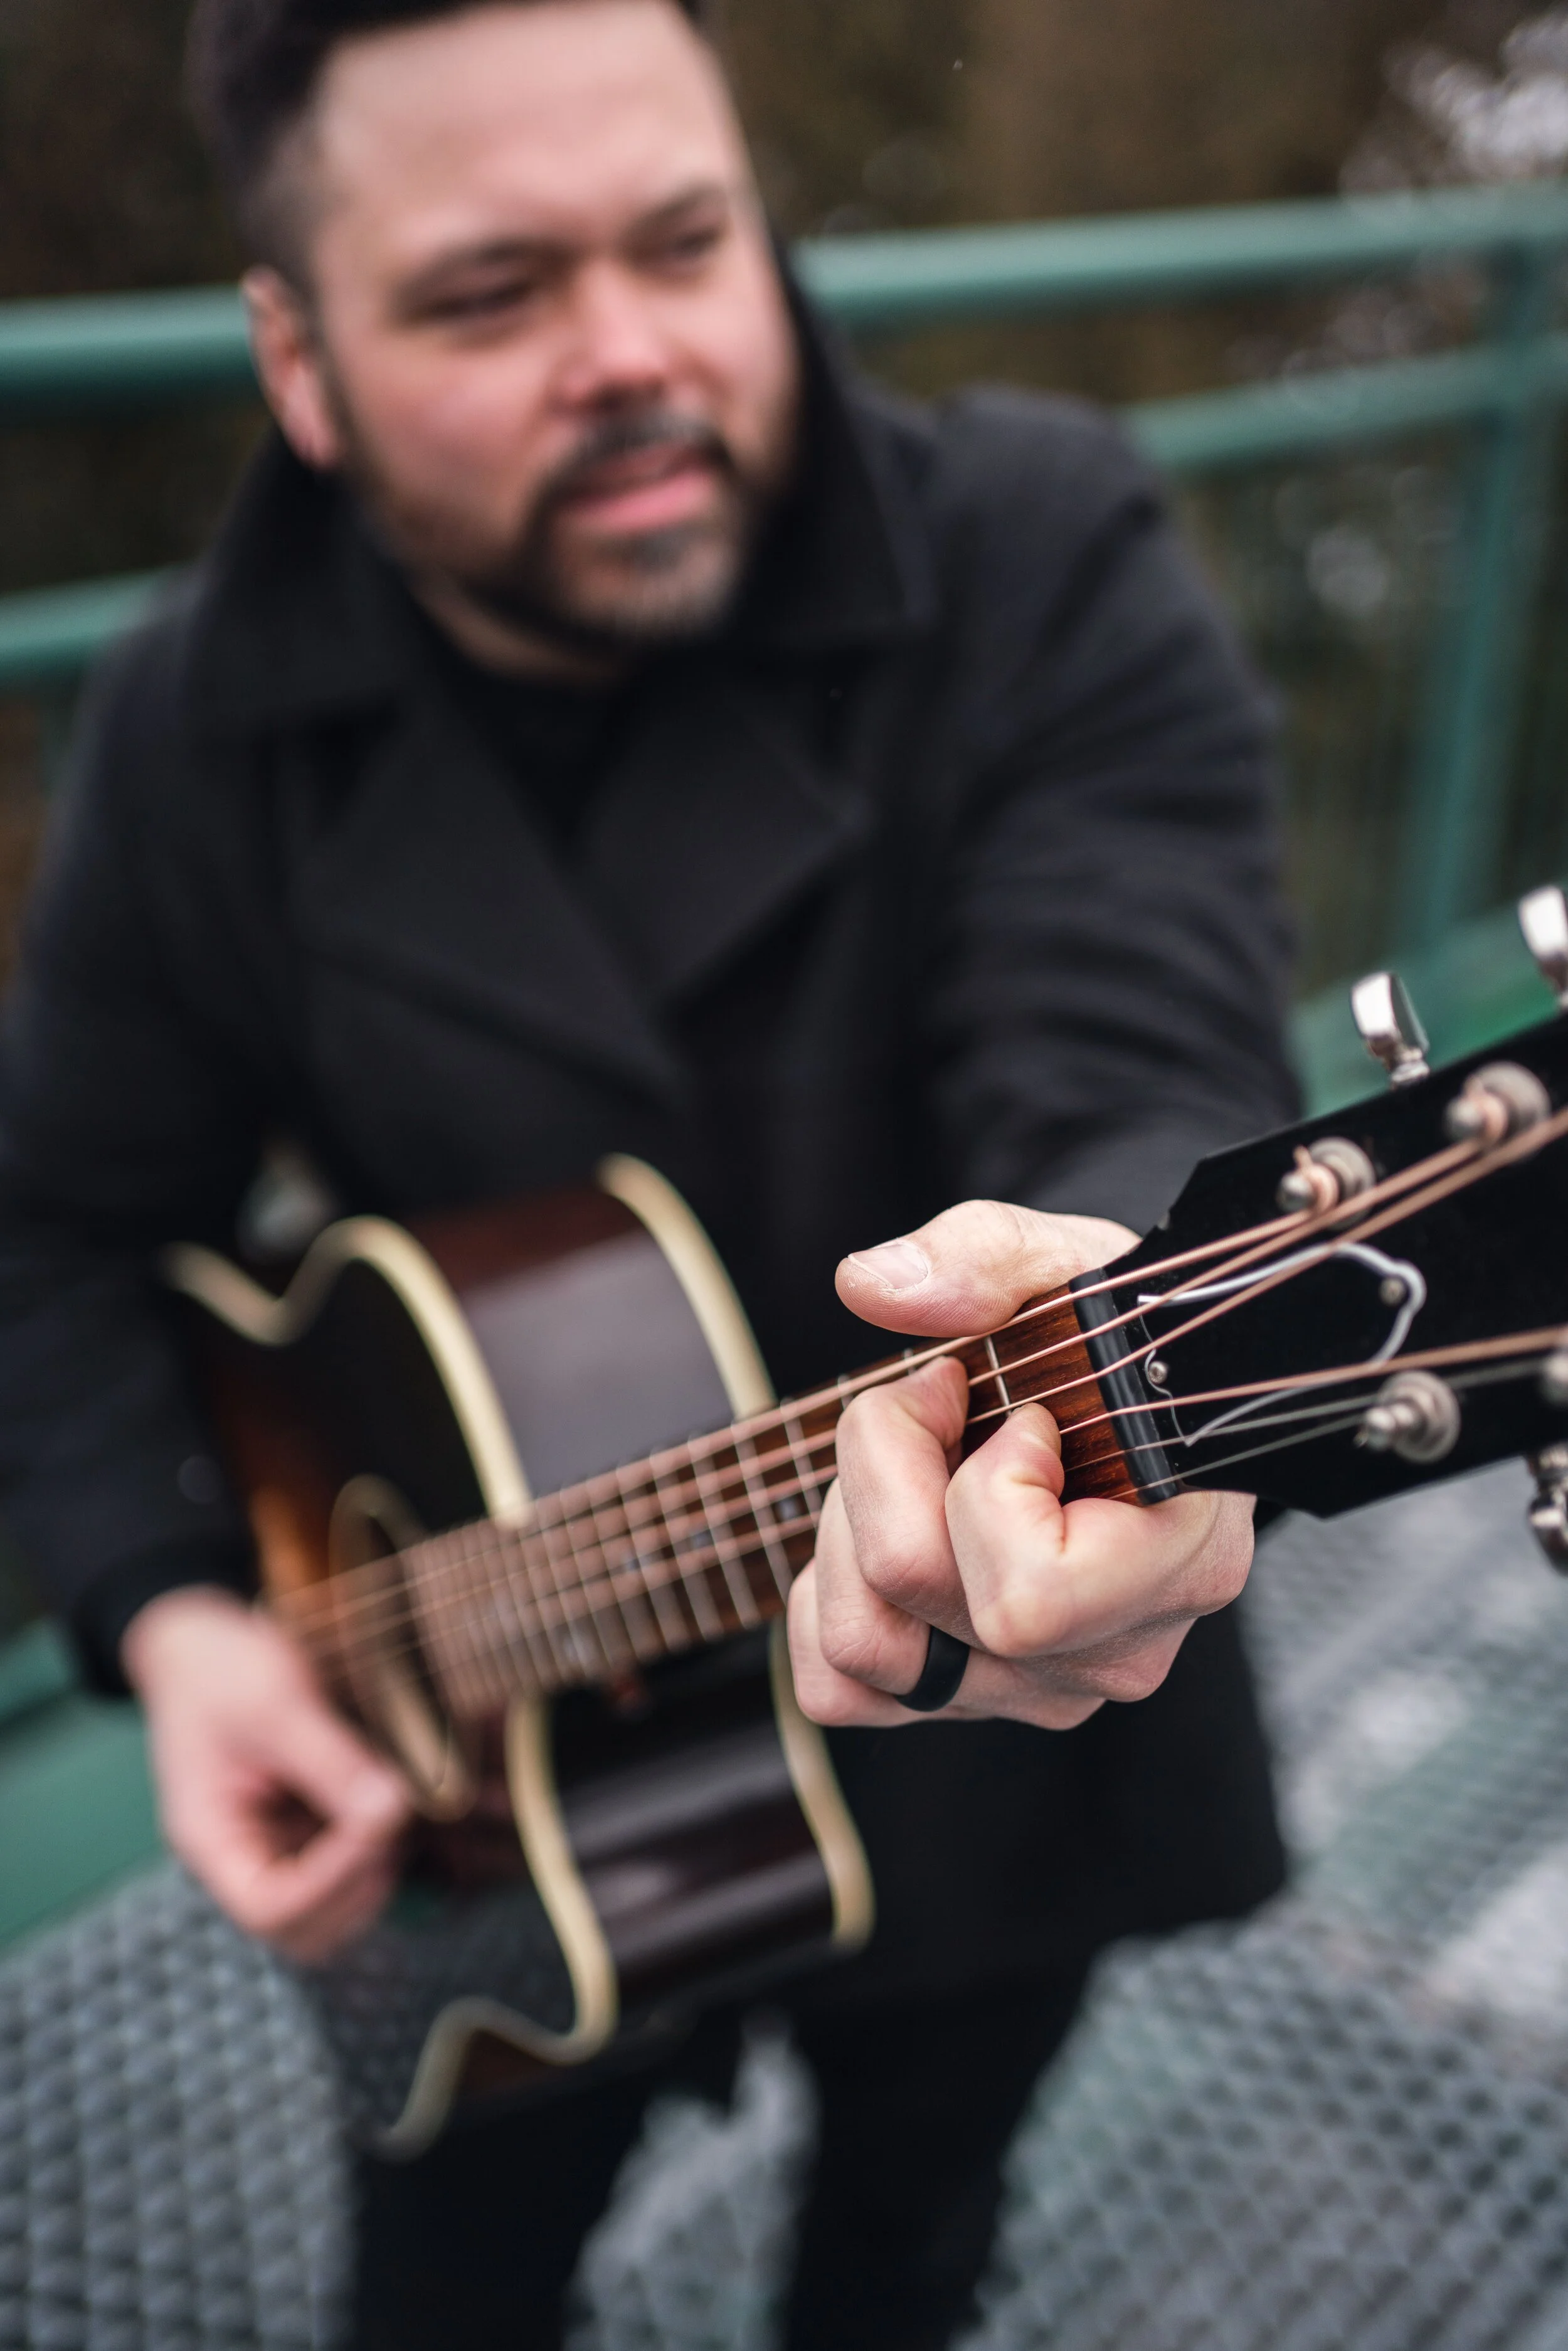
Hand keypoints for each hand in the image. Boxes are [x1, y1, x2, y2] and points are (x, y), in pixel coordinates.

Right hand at [123, 1585, 412, 1962]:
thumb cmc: (222, 1668)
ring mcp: (273, 1849)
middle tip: (392, 1816)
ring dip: (372, 1874)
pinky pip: (345, 1873)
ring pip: (332, 1913)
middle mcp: (240, 1859)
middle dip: (357, 1886)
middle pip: (304, 1931)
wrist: (201, 1644)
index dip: (332, 1880)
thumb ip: (330, 1761)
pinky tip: (391, 1798)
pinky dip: (376, 1851)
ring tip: (393, 1803)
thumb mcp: (274, 1701)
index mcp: (210, 1840)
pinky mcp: (303, 1832)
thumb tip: (392, 1811)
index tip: (379, 1821)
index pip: (269, 1909)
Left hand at [787, 1200, 1253, 1729]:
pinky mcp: (971, 1704)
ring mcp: (1041, 1693)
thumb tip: (870, 1286)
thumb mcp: (1070, 1265)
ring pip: (862, 1647)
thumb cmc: (1111, 1343)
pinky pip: (838, 1686)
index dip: (987, 1484)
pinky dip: (833, 1596)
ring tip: (913, 1466)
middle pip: (913, 1593)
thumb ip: (985, 1256)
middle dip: (887, 1466)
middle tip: (938, 1400)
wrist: (1132, 1401)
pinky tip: (892, 1525)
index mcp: (1176, 1563)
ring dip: (851, 1530)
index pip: (1027, 1596)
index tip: (1019, 1412)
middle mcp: (1113, 1654)